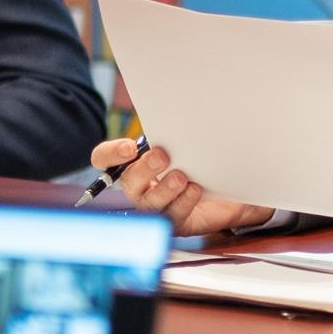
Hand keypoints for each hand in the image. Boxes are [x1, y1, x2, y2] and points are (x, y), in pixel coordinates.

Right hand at [90, 137, 272, 236]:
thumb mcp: (191, 147)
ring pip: (149, 202)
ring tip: (181, 177)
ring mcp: (155, 208)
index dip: (111, 153)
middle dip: (144, 168)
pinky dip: (183, 202)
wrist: (227, 196)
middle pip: (128, 181)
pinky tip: (195, 190)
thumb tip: (190, 110)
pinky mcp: (173, 223)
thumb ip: (185, 134)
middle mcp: (140, 188)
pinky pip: (172, 215)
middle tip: (162, 156)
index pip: (106, 159)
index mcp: (135, 165)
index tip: (129, 148)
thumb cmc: (200, 166)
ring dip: (164, 188)